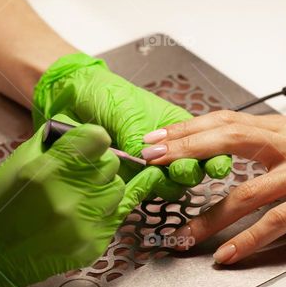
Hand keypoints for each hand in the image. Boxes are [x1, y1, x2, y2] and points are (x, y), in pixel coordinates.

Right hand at [0, 123, 163, 286]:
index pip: (96, 140)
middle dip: (98, 166)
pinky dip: (100, 216)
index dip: (91, 141)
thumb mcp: (15, 166)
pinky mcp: (89, 247)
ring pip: (116, 194)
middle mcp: (68, 198)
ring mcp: (81, 226)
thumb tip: (79, 132)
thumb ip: (50, 147)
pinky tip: (75, 217)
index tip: (87, 145)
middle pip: (111, 166)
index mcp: (46, 172)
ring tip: (76, 197)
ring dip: (103, 191)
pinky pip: (110, 221)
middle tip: (78, 173)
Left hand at [32, 52, 231, 198]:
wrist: (69, 99)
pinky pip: (141, 192)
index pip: (204, 146)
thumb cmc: (104, 94)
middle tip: (181, 168)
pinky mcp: (126, 180)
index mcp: (176, 127)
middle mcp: (166, 150)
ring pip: (168, 186)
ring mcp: (146, 167)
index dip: (214, 157)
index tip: (216, 164)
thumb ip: (139, 135)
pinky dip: (143, 191)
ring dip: (168, 183)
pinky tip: (141, 183)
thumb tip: (146, 159)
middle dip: (190, 171)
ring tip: (161, 174)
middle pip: (190, 170)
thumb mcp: (128, 110)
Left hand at [145, 111, 285, 263]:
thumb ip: (281, 144)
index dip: (189, 128)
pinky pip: (278, 221)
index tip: (159, 135)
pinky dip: (249, 239)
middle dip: (184, 150)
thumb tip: (246, 147)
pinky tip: (229, 253)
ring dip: (210, 215)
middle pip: (227, 140)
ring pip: (246, 191)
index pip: (228, 121)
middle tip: (151, 159)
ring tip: (185, 233)